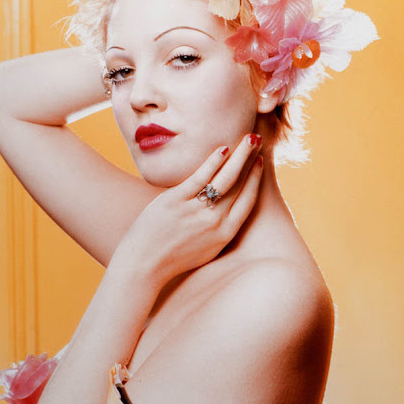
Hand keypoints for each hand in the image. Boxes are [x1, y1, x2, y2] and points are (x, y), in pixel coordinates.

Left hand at [112, 133, 263, 284]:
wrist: (144, 265)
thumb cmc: (173, 257)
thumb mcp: (206, 249)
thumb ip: (218, 229)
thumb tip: (226, 207)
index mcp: (225, 234)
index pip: (248, 200)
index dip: (256, 178)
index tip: (260, 161)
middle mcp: (215, 222)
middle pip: (239, 184)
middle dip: (250, 159)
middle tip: (256, 140)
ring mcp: (196, 211)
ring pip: (225, 178)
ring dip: (240, 155)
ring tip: (247, 137)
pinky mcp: (176, 201)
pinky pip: (200, 177)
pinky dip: (214, 161)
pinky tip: (222, 148)